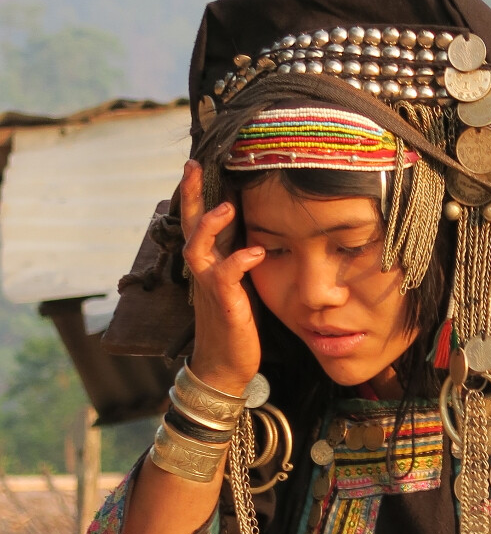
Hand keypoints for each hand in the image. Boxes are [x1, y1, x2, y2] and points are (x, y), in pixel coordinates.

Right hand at [180, 159, 264, 394]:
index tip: (198, 165)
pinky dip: (239, 262)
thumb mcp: (240, 288)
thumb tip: (257, 240)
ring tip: (225, 207)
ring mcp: (211, 288)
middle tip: (191, 165)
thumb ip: (241, 264)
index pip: (200, 224)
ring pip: (198, 248)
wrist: (225, 367)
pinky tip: (255, 251)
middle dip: (191, 195)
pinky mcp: (225, 305)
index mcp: (210, 265)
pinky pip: (225, 278)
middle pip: (190, 226)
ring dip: (210, 226)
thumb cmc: (235, 328)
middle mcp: (205, 272)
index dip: (198, 195)